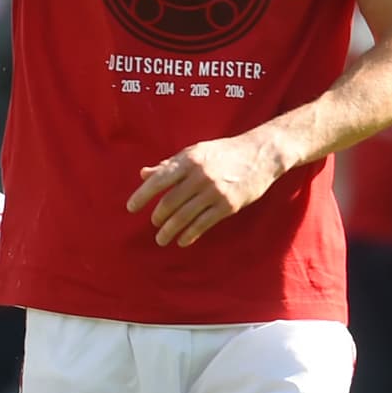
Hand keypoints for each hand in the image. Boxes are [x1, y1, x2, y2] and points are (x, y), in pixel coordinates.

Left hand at [126, 129, 283, 247]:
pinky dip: (189, 234)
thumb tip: (144, 174)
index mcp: (188, 160)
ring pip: (184, 217)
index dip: (142, 196)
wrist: (261, 153)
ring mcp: (214, 192)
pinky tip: (182, 240)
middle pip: (169, 202)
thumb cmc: (224, 152)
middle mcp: (199, 176)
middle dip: (157, 217)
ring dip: (169, 231)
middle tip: (154, 224)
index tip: (130, 208)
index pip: (158, 180)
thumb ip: (169, 165)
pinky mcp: (228, 205)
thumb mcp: (195, 152)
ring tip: (161, 239)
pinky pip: (203, 224)